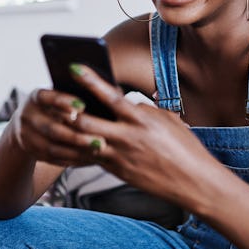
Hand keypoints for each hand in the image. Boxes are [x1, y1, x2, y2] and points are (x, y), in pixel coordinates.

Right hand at [10, 86, 103, 167]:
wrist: (31, 125)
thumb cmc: (58, 105)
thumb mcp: (62, 95)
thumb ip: (81, 92)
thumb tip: (115, 89)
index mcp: (36, 97)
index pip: (48, 97)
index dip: (64, 102)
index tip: (83, 106)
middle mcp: (27, 116)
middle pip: (52, 129)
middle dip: (77, 136)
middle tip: (101, 140)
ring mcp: (27, 136)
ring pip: (54, 147)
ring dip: (78, 151)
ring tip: (99, 151)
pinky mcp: (33, 152)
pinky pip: (55, 159)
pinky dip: (75, 159)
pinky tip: (92, 159)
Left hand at [68, 64, 228, 206]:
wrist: (194, 181)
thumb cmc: (185, 148)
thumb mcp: (167, 120)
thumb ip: (144, 109)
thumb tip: (127, 103)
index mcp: (141, 120)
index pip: (110, 96)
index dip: (90, 81)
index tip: (74, 67)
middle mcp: (127, 137)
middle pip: (87, 121)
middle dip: (68, 109)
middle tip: (53, 97)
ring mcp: (120, 157)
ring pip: (83, 141)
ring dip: (67, 130)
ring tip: (55, 118)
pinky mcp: (117, 171)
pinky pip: (92, 158)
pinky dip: (79, 148)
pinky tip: (70, 140)